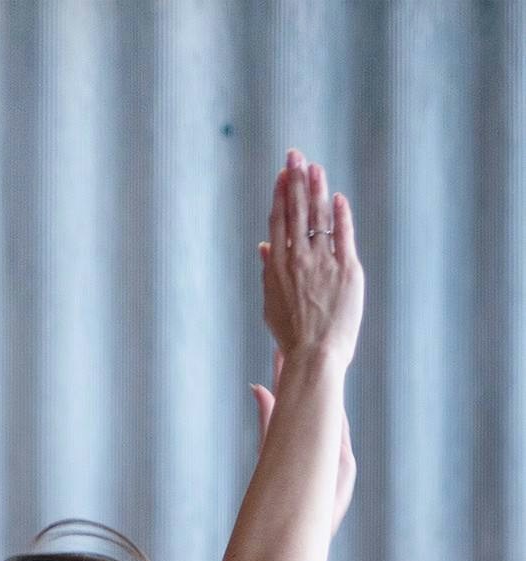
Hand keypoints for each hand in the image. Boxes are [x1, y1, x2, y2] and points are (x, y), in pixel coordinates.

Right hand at [262, 153, 365, 379]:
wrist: (315, 354)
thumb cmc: (291, 335)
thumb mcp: (270, 302)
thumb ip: (268, 271)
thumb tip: (264, 246)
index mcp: (277, 267)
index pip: (278, 221)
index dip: (280, 195)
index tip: (282, 174)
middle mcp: (297, 260)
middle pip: (295, 212)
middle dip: (295, 181)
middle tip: (296, 155)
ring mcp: (321, 263)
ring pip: (317, 218)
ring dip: (315, 189)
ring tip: (315, 167)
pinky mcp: (346, 269)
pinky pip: (343, 235)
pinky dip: (340, 215)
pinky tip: (337, 197)